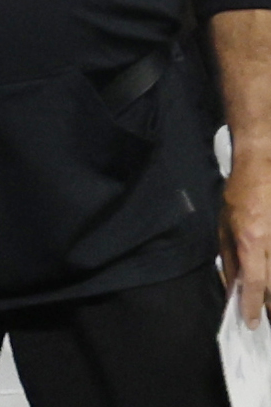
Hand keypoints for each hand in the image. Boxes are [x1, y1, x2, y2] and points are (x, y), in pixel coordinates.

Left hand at [223, 152, 270, 327]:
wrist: (262, 166)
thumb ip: (230, 260)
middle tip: (267, 321)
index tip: (252, 323)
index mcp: (250, 240)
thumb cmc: (238, 196)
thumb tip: (232, 288)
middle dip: (270, 306)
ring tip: (268, 306)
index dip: (252, 306)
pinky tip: (270, 283)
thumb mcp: (224, 227)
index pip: (253, 282)